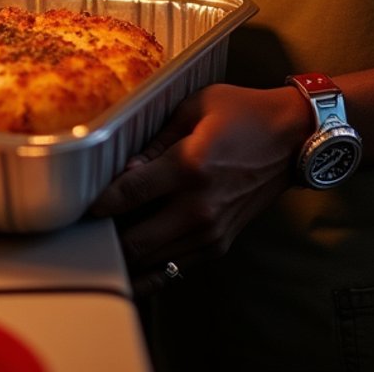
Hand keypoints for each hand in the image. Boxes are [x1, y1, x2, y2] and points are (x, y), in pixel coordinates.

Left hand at [90, 83, 306, 294]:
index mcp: (189, 167)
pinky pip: (174, 268)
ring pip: (151, 263)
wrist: (291, 140)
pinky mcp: (219, 245)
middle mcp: (198, 207)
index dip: (98, 202)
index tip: (81, 202)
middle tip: (86, 226)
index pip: (128, 195)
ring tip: (106, 238)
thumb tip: (125, 170)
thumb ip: (156, 139)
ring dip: (125, 254)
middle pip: (133, 242)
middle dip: (104, 236)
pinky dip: (151, 264)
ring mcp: (210, 232)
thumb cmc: (244, 114)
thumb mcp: (195, 107)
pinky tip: (135, 252)